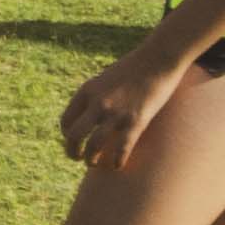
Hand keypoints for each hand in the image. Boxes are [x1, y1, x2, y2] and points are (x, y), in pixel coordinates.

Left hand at [56, 45, 186, 171]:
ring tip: (94, 164)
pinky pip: (120, 150)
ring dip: (90, 160)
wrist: (158, 58)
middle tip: (77, 158)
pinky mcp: (135, 121)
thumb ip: (96, 94)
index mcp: (87, 91)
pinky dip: (116, 162)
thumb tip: (90, 112)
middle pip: (74, 136)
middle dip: (72, 152)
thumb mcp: (106, 77)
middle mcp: (97, 103)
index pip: (66, 121)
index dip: (66, 135)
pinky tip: (118, 166)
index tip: (74, 140)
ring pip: (93, 147)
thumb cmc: (134, 67)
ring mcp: (115, 113)